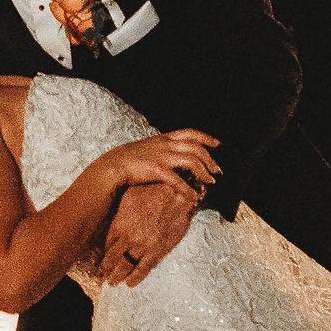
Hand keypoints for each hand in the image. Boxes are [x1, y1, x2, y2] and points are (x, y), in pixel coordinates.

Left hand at [97, 177, 202, 286]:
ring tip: (113, 282)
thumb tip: (111, 214)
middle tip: (102, 276)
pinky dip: (136, 278)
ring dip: (117, 276)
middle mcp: (129, 238)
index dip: (102, 253)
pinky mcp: (157, 251)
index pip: (106, 244)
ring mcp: (143, 246)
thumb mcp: (130, 194)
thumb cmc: (153, 190)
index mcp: (120, 224)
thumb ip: (119, 209)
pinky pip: (144, 269)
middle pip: (113, 259)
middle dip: (106, 269)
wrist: (177, 196)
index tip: (99, 260)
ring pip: (126, 267)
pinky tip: (130, 284)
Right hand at [99, 130, 220, 195]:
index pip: (191, 133)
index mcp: (164, 138)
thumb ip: (162, 148)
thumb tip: (175, 153)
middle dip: (210, 160)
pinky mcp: (157, 169)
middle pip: (196, 148)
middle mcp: (165, 144)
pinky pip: (178, 180)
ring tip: (210, 182)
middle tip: (217, 172)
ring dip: (204, 172)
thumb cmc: (128, 160)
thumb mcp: (148, 147)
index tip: (218, 145)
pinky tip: (194, 197)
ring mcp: (162, 156)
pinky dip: (189, 189)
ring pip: (192, 161)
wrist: (112, 165)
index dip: (207, 138)